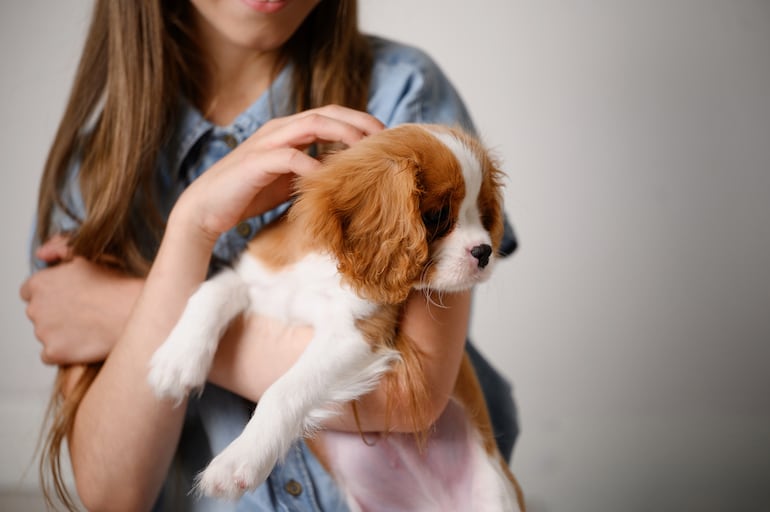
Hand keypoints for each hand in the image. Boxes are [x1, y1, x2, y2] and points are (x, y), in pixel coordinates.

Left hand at [20, 234, 142, 364]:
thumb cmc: (117, 284)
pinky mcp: (55, 352)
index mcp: (40, 283)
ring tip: (89, 325)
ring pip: (46, 333)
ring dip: (61, 331)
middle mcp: (36, 307)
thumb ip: (59, 248)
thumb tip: (41, 255)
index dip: (51, 293)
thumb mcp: (88, 256)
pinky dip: (64, 351)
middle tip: (84, 310)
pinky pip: (51, 354)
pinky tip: (85, 341)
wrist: (136, 312)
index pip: (29, 291)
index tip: (70, 297)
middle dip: (56, 312)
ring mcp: (44, 332)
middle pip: (38, 313)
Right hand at [171, 105, 383, 243]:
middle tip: (384, 138)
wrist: (206, 209)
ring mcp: (266, 143)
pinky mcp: (255, 162)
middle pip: (327, 113)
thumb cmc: (249, 195)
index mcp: (288, 131)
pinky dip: (312, 164)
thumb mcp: (290, 181)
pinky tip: (329, 178)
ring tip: (364, 151)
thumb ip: (314, 171)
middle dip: (358, 122)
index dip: (359, 122)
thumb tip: (348, 176)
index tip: (384, 138)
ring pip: (311, 125)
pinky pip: (290, 156)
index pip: (330, 115)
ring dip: (342, 135)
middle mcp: (279, 130)